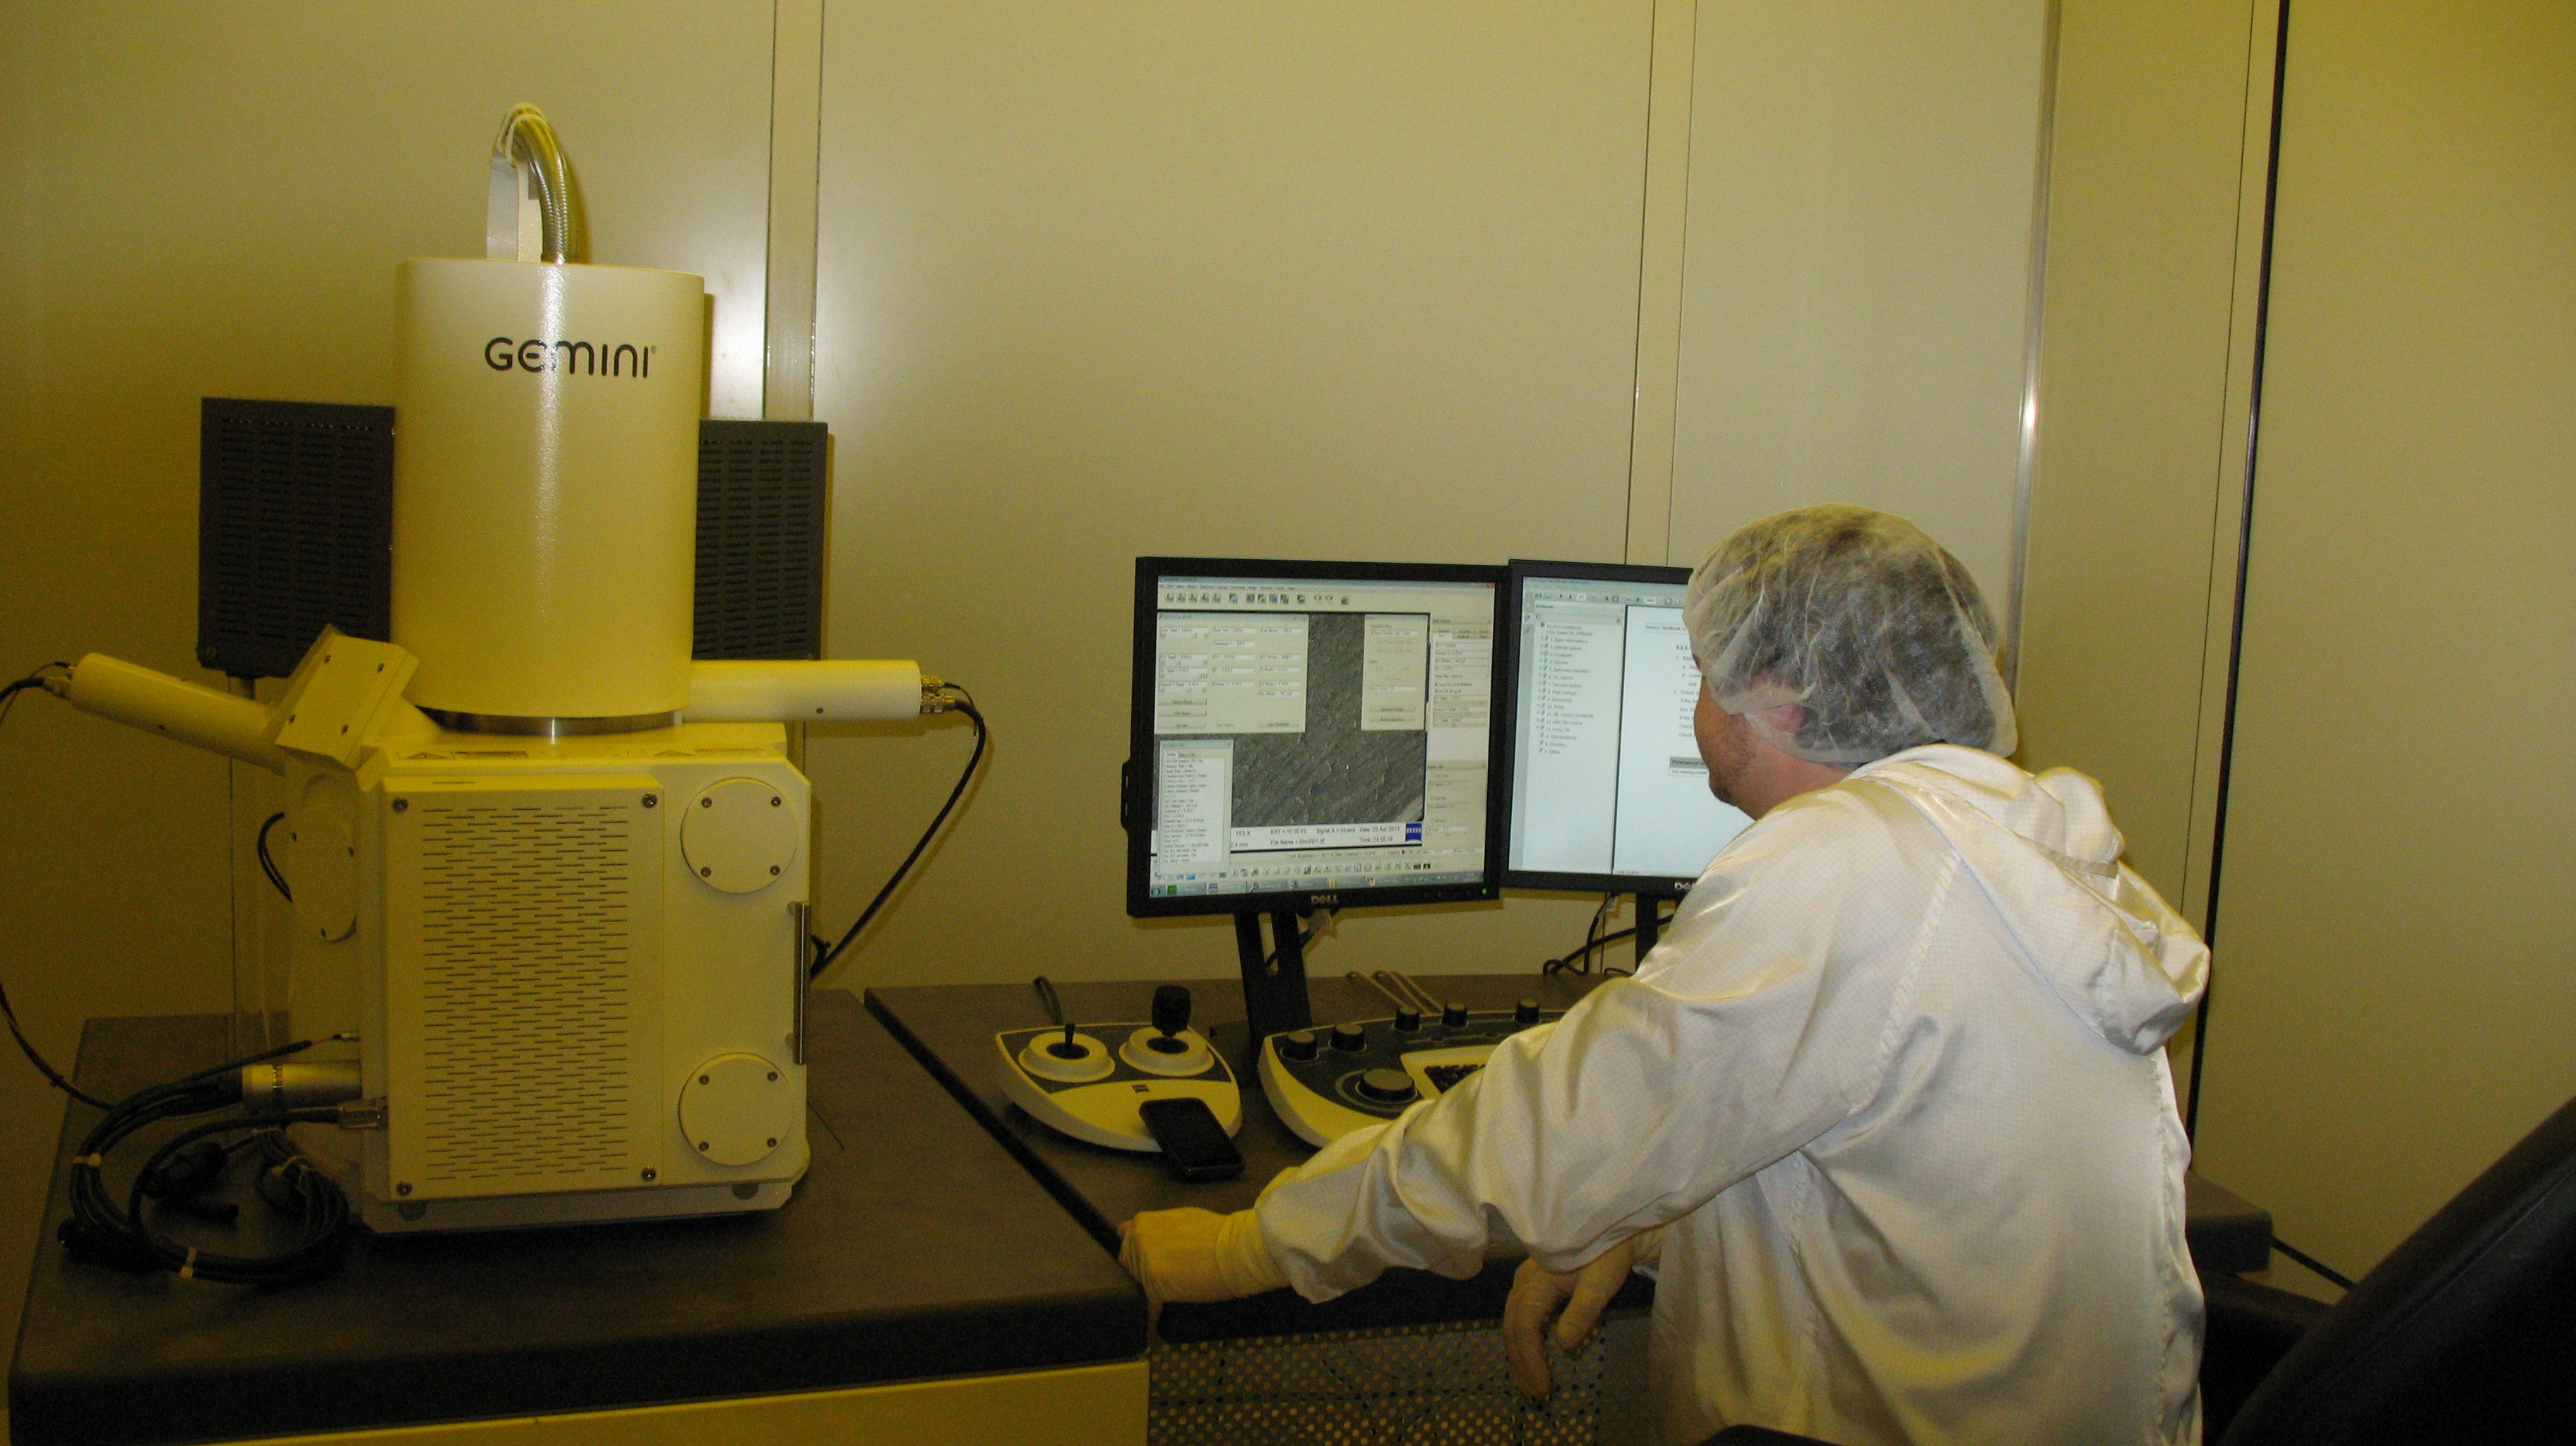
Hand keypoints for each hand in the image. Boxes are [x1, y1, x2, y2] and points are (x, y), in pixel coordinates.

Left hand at [1117, 1207, 1245, 1324]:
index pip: (1125, 1239)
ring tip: (1167, 1297)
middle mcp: (1137, 1241)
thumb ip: (1160, 1228)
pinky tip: (1152, 1333)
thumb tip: (1152, 1239)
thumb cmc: (1217, 1232)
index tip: (1149, 1258)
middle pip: (1128, 1263)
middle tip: (1165, 1277)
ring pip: (1136, 1286)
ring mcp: (1144, 1265)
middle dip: (1141, 1270)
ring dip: (1149, 1292)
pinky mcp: (1154, 1288)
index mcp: (1142, 1223)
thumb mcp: (1180, 1218)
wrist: (1235, 1248)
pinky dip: (1152, 1321)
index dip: (1137, 1251)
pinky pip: (1149, 1310)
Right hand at [1501, 1236, 1635, 1400]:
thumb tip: (1563, 1346)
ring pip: (1511, 1322)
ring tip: (1531, 1382)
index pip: (1524, 1326)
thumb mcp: (1601, 1283)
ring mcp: (1525, 1281)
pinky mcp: (1532, 1283)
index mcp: (1537, 1281)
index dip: (1530, 1359)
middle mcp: (1524, 1281)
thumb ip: (1581, 1312)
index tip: (1544, 1386)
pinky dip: (1521, 1340)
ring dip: (1519, 1354)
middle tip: (1537, 1394)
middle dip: (1521, 1363)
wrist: (1611, 1228)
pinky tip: (1531, 1355)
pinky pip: (1518, 1315)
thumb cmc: (1608, 1253)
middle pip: (1512, 1327)